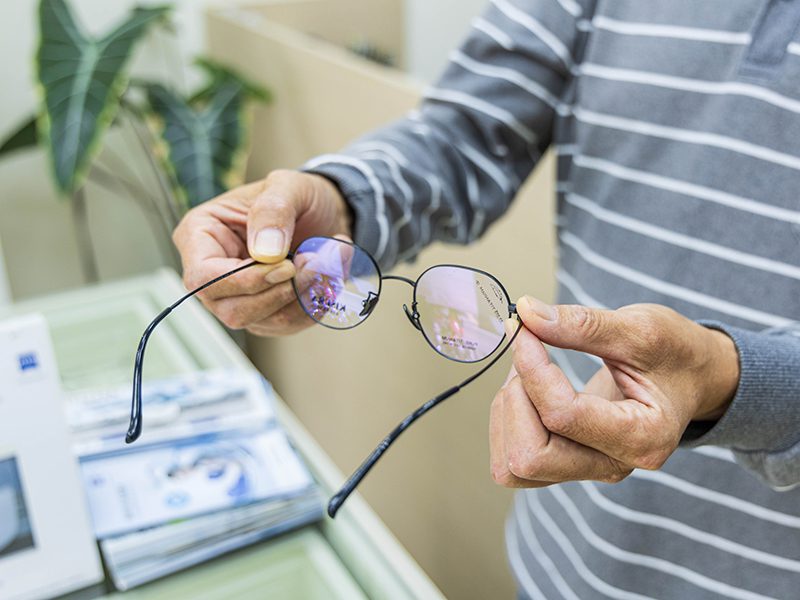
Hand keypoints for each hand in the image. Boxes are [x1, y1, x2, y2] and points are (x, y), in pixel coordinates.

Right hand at [172, 170, 351, 335]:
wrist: (322, 212)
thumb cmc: (295, 196)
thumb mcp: (286, 186)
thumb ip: (273, 211)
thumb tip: (265, 252)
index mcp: (200, 236)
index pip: (204, 278)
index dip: (246, 280)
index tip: (287, 266)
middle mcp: (212, 274)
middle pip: (232, 310)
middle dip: (280, 293)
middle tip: (314, 261)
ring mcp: (238, 298)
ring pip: (264, 322)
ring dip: (303, 297)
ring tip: (326, 260)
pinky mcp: (266, 314)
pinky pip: (288, 324)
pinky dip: (315, 303)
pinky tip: (328, 274)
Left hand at [490, 298, 739, 487]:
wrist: (692, 376)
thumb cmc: (675, 352)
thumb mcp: (639, 328)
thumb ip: (583, 324)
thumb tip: (526, 313)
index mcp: (643, 437)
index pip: (562, 415)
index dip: (532, 368)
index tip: (525, 328)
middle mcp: (613, 465)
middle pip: (530, 457)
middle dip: (516, 399)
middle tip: (530, 355)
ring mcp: (588, 469)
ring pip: (514, 466)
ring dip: (507, 413)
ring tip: (529, 371)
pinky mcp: (568, 464)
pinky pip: (514, 462)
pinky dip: (507, 423)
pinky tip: (526, 389)